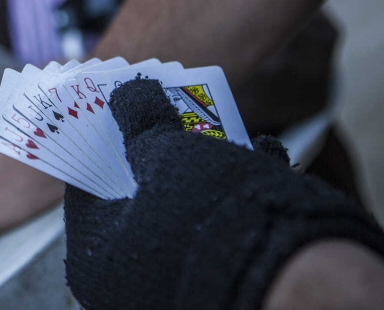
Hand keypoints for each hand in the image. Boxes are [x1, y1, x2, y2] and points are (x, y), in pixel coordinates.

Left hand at [64, 79, 383, 309]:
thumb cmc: (209, 211)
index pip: (85, 188)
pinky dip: (242, 194)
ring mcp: (181, 289)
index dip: (104, 140)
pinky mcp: (230, 285)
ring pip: (187, 212)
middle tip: (173, 111)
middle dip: (162, 151)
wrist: (298, 273)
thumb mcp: (166, 150)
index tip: (118, 106)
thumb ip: (140, 118)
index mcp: (97, 260)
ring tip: (226, 130)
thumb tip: (128, 94)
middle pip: (139, 199)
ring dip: (208, 166)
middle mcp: (131, 287)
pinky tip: (263, 157)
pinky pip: (226, 231)